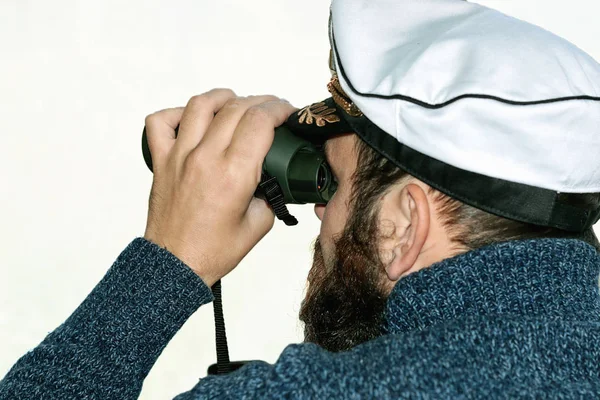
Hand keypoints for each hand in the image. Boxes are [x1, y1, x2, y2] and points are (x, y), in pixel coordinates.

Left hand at [143, 89, 296, 285]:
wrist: (175, 266)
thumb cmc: (213, 251)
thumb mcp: (259, 225)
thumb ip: (270, 195)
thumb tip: (272, 178)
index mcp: (233, 174)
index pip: (260, 121)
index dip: (279, 109)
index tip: (287, 112)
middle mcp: (205, 158)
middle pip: (236, 107)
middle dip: (261, 102)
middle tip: (271, 110)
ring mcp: (179, 156)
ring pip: (200, 105)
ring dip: (224, 97)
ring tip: (236, 103)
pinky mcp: (161, 161)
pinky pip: (161, 122)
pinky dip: (177, 113)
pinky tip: (193, 120)